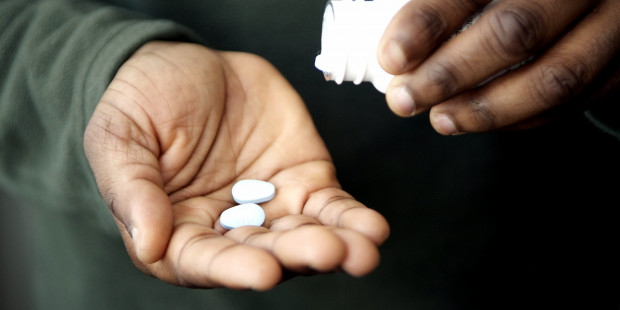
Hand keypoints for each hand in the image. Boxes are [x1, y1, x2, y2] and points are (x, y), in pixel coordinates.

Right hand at [84, 42, 388, 289]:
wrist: (190, 64)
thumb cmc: (144, 102)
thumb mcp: (120, 138)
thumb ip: (132, 191)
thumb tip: (148, 245)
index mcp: (178, 231)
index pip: (204, 262)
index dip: (233, 269)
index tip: (263, 271)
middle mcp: (228, 228)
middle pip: (264, 252)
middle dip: (296, 255)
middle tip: (326, 253)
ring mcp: (270, 206)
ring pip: (304, 236)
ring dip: (335, 246)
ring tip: (362, 250)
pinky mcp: (304, 180)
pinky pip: (330, 206)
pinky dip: (351, 219)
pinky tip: (372, 229)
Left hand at [378, 0, 619, 133]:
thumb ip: (447, 2)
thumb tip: (399, 45)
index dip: (428, 22)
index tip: (392, 55)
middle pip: (516, 32)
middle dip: (449, 75)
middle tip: (406, 98)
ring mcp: (615, 25)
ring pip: (555, 78)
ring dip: (488, 108)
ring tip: (441, 118)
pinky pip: (579, 99)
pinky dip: (525, 118)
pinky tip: (487, 119)